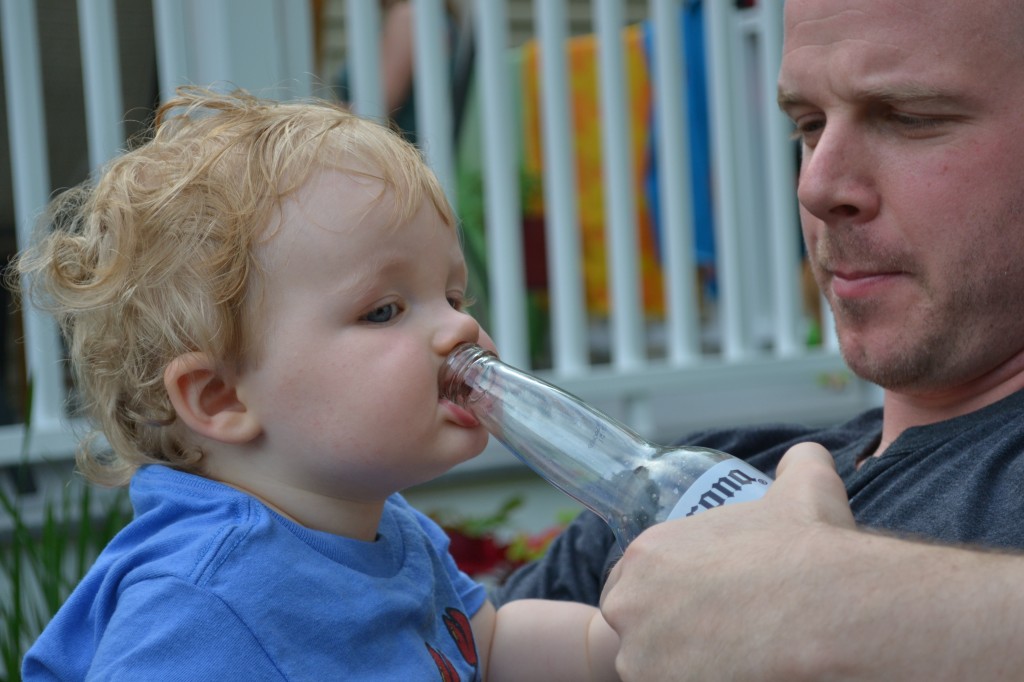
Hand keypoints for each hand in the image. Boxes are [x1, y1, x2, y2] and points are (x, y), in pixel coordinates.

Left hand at [599, 442, 857, 680]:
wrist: (835, 613)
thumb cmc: (814, 550)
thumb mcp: (804, 489)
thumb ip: (796, 465)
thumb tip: (807, 456)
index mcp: (647, 553)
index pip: (634, 583)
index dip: (667, 599)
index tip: (703, 608)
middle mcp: (630, 605)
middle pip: (636, 628)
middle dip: (668, 635)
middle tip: (718, 638)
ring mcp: (641, 658)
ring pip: (652, 668)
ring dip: (680, 667)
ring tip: (731, 661)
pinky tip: (736, 674)